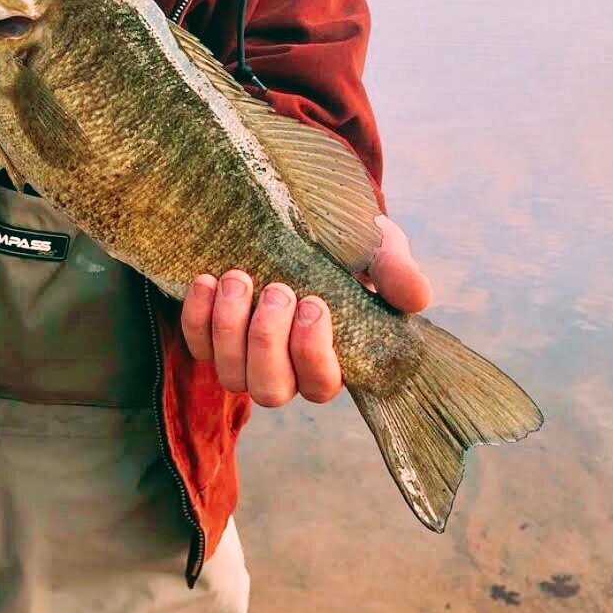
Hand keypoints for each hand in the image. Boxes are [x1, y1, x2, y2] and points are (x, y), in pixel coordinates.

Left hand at [180, 215, 431, 407]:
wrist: (300, 223)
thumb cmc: (346, 247)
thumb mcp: (378, 251)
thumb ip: (397, 272)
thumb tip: (416, 297)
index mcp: (332, 360)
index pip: (321, 385)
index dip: (313, 353)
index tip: (315, 303)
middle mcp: (287, 370)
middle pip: (271, 389)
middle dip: (267, 341)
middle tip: (277, 290)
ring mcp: (245, 358)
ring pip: (231, 373)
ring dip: (230, 326)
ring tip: (239, 278)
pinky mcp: (211, 337)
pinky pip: (196, 345)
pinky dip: (197, 316)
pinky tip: (207, 279)